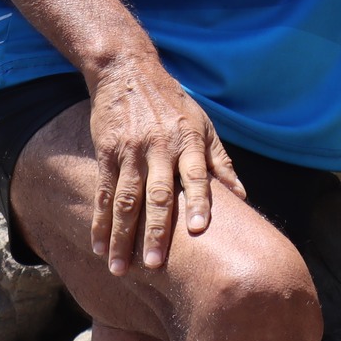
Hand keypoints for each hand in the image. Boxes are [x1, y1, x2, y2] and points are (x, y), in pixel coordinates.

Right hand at [87, 56, 245, 274]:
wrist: (129, 73)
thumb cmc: (174, 104)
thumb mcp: (204, 124)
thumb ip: (220, 161)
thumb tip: (242, 195)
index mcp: (189, 140)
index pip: (196, 175)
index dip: (200, 202)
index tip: (201, 230)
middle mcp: (160, 147)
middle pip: (158, 194)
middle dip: (156, 231)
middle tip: (155, 264)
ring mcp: (131, 151)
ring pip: (126, 200)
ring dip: (122, 236)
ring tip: (119, 267)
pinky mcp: (107, 153)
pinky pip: (104, 193)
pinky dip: (100, 222)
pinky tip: (98, 246)